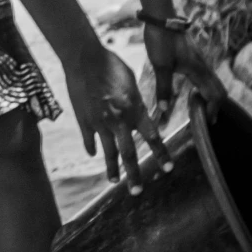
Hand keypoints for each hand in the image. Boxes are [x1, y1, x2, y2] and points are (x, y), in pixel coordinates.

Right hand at [64, 37, 168, 192]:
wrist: (84, 58)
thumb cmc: (110, 64)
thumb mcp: (131, 83)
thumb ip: (135, 103)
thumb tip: (138, 114)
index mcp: (134, 109)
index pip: (152, 137)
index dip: (161, 154)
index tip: (168, 168)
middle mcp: (119, 120)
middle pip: (128, 153)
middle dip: (134, 175)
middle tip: (137, 192)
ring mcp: (100, 122)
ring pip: (108, 152)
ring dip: (112, 169)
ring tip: (115, 182)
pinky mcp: (84, 120)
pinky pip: (90, 139)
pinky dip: (92, 148)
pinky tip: (94, 155)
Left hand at [142, 22, 221, 124]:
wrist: (161, 16)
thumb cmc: (161, 39)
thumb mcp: (160, 65)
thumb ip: (164, 88)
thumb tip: (163, 110)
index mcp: (198, 70)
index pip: (214, 94)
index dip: (213, 110)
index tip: (208, 122)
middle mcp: (203, 65)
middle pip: (219, 89)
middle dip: (216, 105)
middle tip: (207, 118)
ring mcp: (200, 59)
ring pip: (213, 81)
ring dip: (210, 96)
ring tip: (200, 107)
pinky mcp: (195, 56)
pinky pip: (207, 75)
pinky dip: (205, 87)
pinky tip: (194, 90)